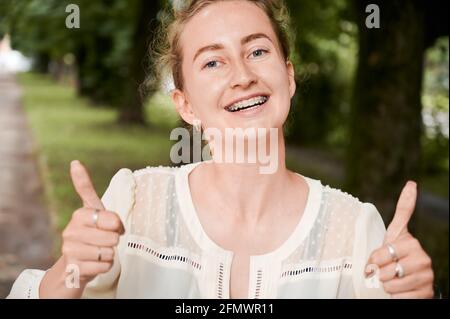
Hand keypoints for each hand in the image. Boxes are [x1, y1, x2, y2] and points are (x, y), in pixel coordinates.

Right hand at [61, 160, 124, 284]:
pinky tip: (93, 264)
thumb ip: (86, 189)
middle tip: (103, 242)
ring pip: (109, 252)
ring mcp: (70, 250)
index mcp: (80, 215)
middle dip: (114, 241)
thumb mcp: (93, 211)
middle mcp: (71, 231)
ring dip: (109, 254)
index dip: (117, 224)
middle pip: (113, 237)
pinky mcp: (74, 268)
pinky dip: (105, 267)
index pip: (111, 218)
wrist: (74, 267)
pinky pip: (105, 266)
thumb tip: (74, 162)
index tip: (111, 225)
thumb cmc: (89, 234)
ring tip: (97, 252)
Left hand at [365, 181, 433, 298]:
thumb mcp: (395, 232)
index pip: (381, 253)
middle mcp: (423, 259)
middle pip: (384, 270)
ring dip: (387, 285)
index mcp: (412, 243)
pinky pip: (399, 297)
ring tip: (393, 280)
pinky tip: (401, 291)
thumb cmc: (397, 254)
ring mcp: (426, 277)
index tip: (376, 260)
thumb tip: (412, 183)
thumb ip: (403, 210)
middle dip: (379, 273)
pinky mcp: (426, 293)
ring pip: (390, 285)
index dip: (374, 259)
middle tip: (385, 271)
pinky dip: (395, 296)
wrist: (410, 280)